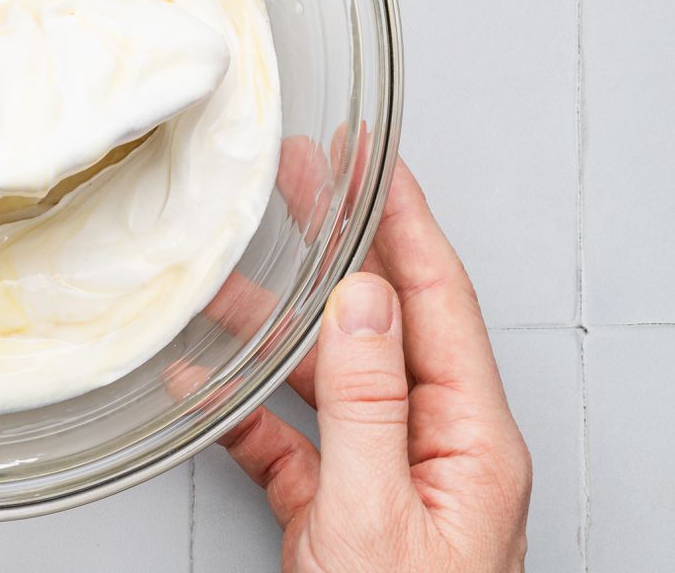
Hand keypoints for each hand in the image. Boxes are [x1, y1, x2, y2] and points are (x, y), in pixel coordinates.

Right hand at [216, 161, 531, 571]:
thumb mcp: (374, 515)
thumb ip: (368, 402)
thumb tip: (363, 300)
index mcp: (470, 440)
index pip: (438, 300)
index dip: (404, 221)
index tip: (374, 160)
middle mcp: (434, 448)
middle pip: (382, 323)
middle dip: (339, 247)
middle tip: (301, 180)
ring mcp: (385, 478)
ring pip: (328, 377)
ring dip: (275, 326)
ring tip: (231, 269)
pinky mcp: (339, 510)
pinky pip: (290, 438)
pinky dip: (245, 406)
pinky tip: (204, 379)